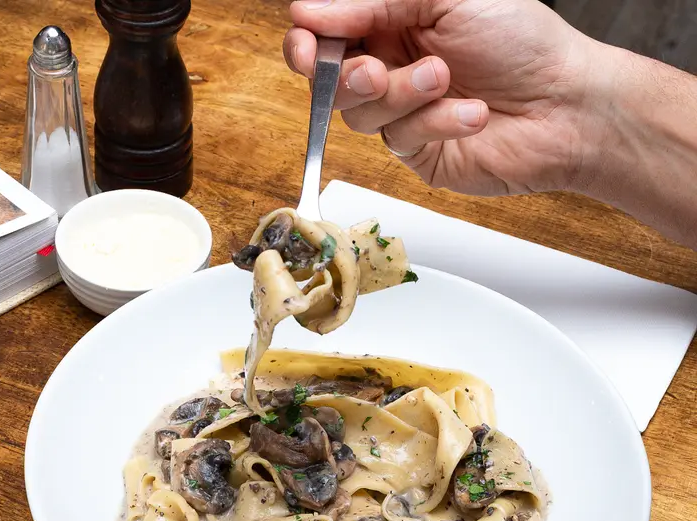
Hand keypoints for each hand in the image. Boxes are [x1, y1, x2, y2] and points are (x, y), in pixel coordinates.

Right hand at [284, 0, 603, 195]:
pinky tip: (471, 114)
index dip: (307, 41)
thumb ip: (375, 1)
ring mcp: (402, 113)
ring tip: (444, 78)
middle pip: (329, 80)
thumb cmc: (520, 40)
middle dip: (345, 77)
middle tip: (374, 71)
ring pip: (360, 114)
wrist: (566, 104)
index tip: (307, 44)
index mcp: (393, 21)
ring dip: (402, 94)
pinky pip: (398, 141)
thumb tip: (308, 11)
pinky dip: (434, 123)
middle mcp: (392, 67)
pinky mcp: (418, 152)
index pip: (327, 33)